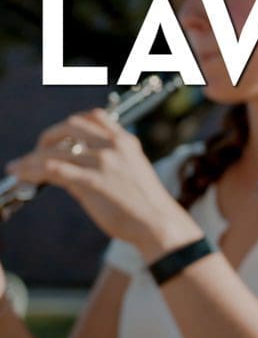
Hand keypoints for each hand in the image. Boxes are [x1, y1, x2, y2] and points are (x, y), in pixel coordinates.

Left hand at [5, 110, 200, 260]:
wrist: (158, 221)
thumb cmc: (146, 201)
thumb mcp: (132, 170)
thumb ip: (107, 161)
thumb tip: (71, 166)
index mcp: (126, 141)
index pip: (95, 116)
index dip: (72, 124)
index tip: (61, 136)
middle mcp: (114, 146)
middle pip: (71, 126)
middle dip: (49, 136)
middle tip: (39, 150)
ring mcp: (103, 162)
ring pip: (56, 151)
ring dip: (32, 159)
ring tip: (20, 167)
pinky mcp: (92, 182)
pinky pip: (54, 170)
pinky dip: (34, 171)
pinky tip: (25, 176)